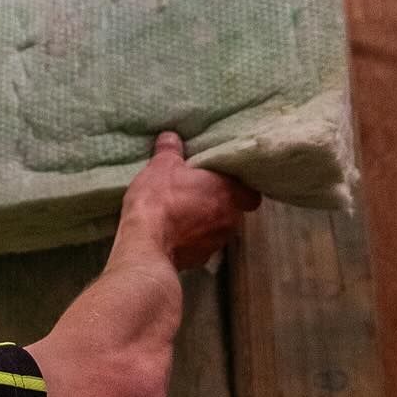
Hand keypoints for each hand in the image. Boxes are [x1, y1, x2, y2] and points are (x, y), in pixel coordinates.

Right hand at [122, 132, 261, 269]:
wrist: (145, 244)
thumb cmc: (159, 200)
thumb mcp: (160, 167)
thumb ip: (169, 150)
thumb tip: (170, 136)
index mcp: (227, 191)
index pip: (251, 193)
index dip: (240, 189)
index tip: (225, 184)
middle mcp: (230, 218)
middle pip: (233, 210)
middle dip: (218, 204)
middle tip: (197, 196)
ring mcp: (217, 242)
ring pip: (217, 229)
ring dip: (204, 224)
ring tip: (182, 216)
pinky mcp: (201, 259)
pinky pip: (200, 246)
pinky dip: (190, 241)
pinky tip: (172, 235)